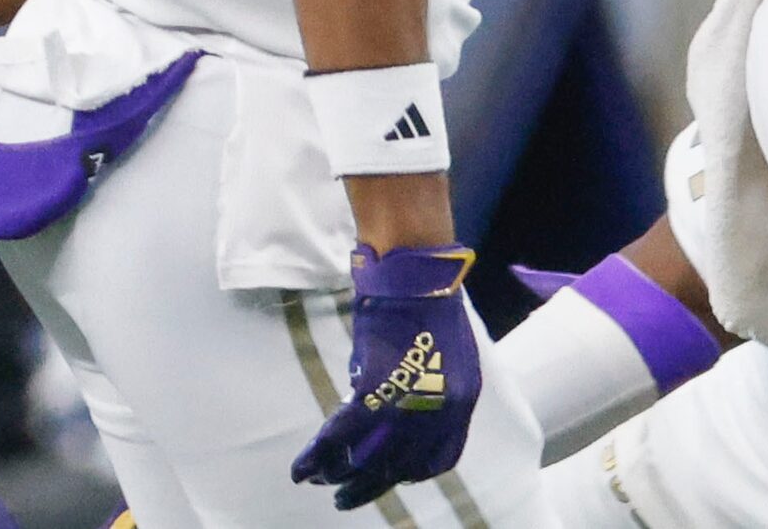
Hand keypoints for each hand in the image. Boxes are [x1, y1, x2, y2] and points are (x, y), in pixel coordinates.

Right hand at [291, 244, 481, 509]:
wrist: (414, 269)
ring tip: (321, 482)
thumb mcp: (443, 351)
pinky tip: (304, 467)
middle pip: (401, 467)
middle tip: (345, 497)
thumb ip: (428, 385)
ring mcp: (411, 403)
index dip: (411, 472)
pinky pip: (342, 436)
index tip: (391, 476)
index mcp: (463, 399)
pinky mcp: (376, 390)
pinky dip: (320, 454)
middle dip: (370, 487)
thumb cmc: (425, 298)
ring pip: (369, 459)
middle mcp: (441, 410)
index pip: (439, 458)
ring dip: (341, 476)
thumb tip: (393, 407)